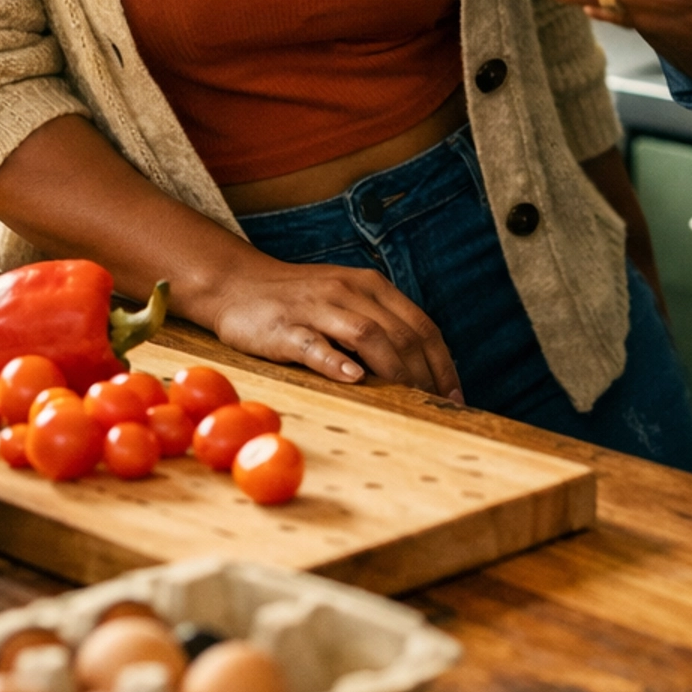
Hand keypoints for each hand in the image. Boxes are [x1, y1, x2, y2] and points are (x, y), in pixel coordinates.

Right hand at [211, 259, 462, 400]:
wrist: (238, 283)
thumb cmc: (299, 299)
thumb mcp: (347, 299)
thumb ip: (380, 322)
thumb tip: (420, 365)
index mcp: (370, 285)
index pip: (420, 324)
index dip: (441, 362)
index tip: (453, 396)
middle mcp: (349, 291)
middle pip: (400, 332)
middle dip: (424, 374)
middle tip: (435, 408)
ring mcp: (317, 308)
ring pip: (367, 335)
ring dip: (394, 369)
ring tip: (409, 399)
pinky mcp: (284, 327)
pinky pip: (314, 344)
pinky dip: (336, 361)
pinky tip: (354, 379)